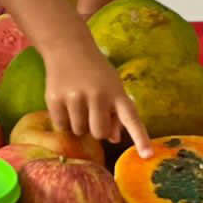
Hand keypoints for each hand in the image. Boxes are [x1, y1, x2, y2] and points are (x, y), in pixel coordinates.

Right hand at [41, 36, 152, 156]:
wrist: (67, 46)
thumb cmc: (95, 71)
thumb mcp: (113, 86)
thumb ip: (117, 113)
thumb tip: (114, 139)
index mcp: (116, 93)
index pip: (131, 119)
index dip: (140, 138)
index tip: (147, 156)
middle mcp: (97, 95)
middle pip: (99, 133)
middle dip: (96, 128)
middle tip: (92, 113)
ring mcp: (75, 96)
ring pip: (79, 131)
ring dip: (79, 123)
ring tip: (77, 103)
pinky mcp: (55, 98)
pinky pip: (62, 126)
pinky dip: (64, 120)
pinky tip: (65, 103)